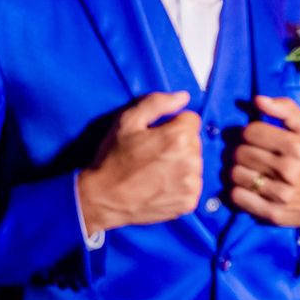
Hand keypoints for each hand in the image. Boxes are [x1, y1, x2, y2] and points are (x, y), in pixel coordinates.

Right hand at [78, 92, 202, 233]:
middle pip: (194, 142)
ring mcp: (191, 184)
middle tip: (152, 153)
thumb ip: (157, 103)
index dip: (171, 124)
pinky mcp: (189, 202)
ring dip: (181, 164)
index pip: (191, 120)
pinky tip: (160, 185)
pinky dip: (180, 184)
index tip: (156, 135)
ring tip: (155, 171)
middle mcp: (190, 161)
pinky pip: (192, 185)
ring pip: (194, 164)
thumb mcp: (127, 121)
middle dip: (178, 143)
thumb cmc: (113, 159)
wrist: (104, 198)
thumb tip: (183, 97)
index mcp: (178, 137)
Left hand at [229, 95, 299, 230]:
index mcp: (297, 146)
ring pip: (235, 174)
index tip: (258, 139)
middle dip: (243, 152)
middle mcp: (290, 171)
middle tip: (253, 155)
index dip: (251, 133)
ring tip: (251, 170)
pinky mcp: (272, 213)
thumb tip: (258, 99)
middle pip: (241, 153)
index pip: (251, 132)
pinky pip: (237, 196)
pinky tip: (249, 187)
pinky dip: (238, 190)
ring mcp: (281, 195)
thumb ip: (285, 109)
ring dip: (238, 170)